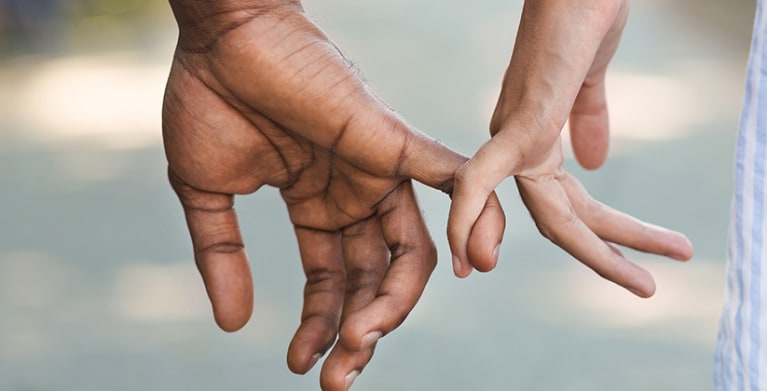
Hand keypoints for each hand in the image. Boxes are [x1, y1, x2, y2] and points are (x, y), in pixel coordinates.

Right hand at [162, 1, 503, 388]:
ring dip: (396, 303)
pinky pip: (450, 179)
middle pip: (375, 278)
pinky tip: (471, 265)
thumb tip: (233, 324)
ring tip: (366, 343)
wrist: (220, 36)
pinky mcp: (391, 139)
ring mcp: (376, 171)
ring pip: (413, 250)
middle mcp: (354, 195)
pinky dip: (471, 216)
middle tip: (339, 377)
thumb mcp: (206, 194)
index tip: (301, 363)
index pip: (332, 281)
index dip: (321, 326)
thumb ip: (222, 257)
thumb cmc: (208, 99)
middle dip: (361, 330)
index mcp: (316, 206)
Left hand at [448, 0, 692, 295]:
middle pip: (562, 217)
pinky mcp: (521, 120)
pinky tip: (474, 258)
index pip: (564, 200)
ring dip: (596, 255)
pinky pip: (484, 179)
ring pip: (549, 214)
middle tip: (648, 288)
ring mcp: (517, 133)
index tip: (620, 264)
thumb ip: (587, 117)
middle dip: (607, 255)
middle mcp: (517, 143)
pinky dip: (470, 219)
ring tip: (647, 287)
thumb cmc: (583, 14)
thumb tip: (596, 162)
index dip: (586, 236)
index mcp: (533, 136)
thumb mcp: (589, 78)